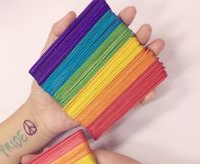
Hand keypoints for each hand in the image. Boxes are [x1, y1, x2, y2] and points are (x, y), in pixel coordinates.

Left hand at [26, 6, 164, 137]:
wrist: (44, 115)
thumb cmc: (45, 87)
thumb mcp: (48, 57)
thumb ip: (56, 36)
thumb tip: (72, 15)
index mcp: (92, 55)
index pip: (110, 36)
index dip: (121, 23)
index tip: (129, 13)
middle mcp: (104, 68)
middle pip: (127, 51)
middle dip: (139, 38)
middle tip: (144, 31)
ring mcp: (110, 85)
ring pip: (134, 71)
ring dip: (149, 60)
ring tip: (155, 49)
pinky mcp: (111, 103)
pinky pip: (131, 98)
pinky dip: (143, 93)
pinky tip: (150, 88)